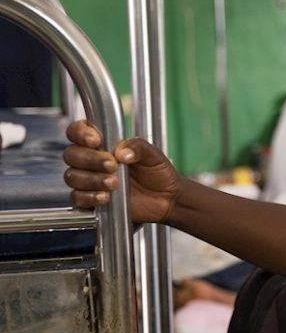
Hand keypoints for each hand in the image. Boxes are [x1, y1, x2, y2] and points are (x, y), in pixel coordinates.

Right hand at [63, 120, 180, 223]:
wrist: (167, 200)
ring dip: (92, 179)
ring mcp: (90, 180)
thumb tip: (121, 152)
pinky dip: (89, 197)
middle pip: (72, 155)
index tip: (96, 140)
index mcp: (103, 143)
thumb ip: (138, 147)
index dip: (80, 133)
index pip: (77, 131)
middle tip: (112, 165)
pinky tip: (106, 197)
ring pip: (72, 176)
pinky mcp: (92, 200)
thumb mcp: (153, 155)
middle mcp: (92, 160)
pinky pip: (77, 198)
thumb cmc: (159, 174)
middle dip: (91, 159)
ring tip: (114, 183)